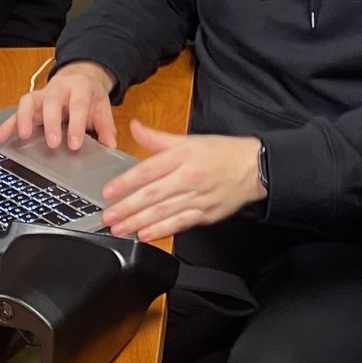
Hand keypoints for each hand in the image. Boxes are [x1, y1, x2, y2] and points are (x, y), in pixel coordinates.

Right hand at [0, 61, 115, 149]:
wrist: (80, 76)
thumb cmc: (90, 95)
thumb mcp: (102, 108)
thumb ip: (106, 127)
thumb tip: (110, 146)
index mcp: (80, 88)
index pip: (78, 104)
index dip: (76, 124)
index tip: (75, 144)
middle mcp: (58, 88)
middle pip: (51, 101)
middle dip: (51, 122)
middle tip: (52, 143)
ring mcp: (42, 94)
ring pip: (29, 101)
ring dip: (24, 118)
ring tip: (23, 136)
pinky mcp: (30, 102)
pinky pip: (16, 111)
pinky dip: (7, 124)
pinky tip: (0, 137)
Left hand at [99, 120, 264, 239]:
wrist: (254, 168)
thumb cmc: (221, 153)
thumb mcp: (189, 139)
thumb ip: (158, 138)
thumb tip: (135, 128)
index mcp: (182, 157)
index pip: (148, 170)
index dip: (126, 182)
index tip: (108, 191)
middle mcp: (188, 178)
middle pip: (152, 195)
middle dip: (127, 208)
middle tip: (108, 216)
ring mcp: (197, 198)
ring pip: (163, 212)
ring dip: (138, 222)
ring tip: (120, 229)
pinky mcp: (205, 214)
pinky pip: (180, 224)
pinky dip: (162, 231)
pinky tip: (146, 235)